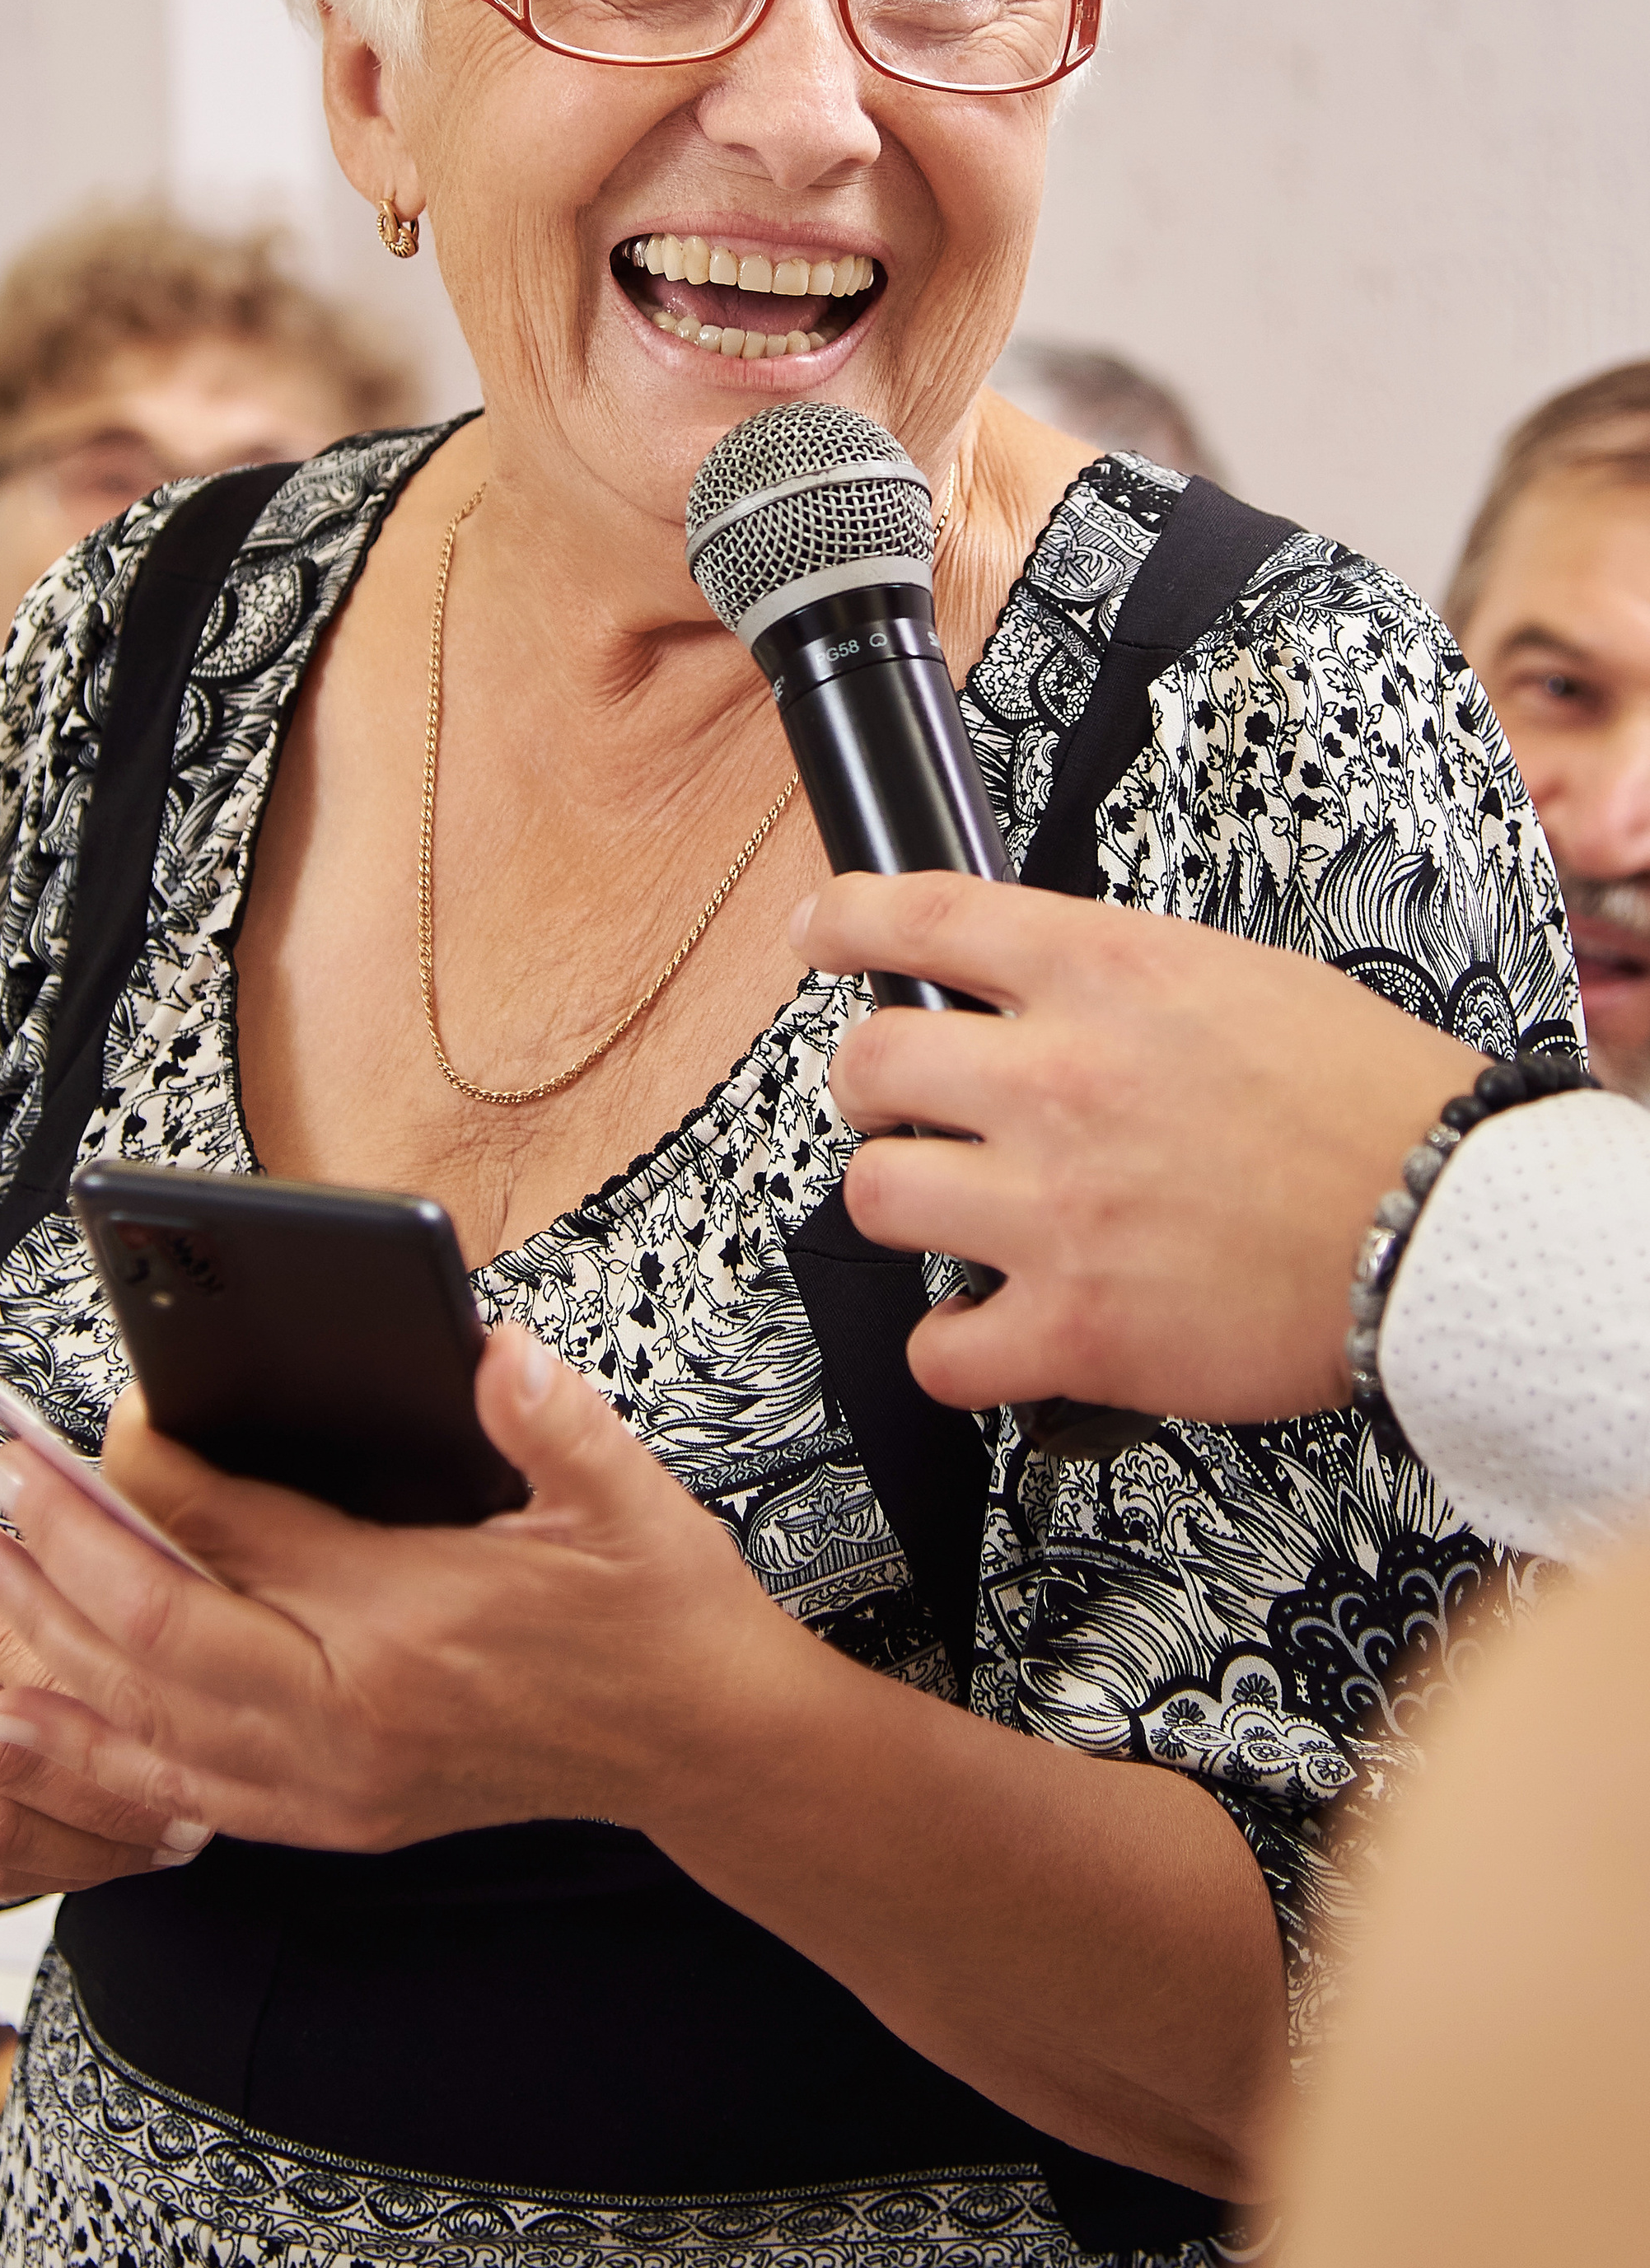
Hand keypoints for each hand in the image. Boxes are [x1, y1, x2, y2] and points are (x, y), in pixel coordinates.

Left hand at [0, 1326, 781, 1855]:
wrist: (704, 1750)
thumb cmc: (660, 1613)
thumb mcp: (630, 1502)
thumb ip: (559, 1426)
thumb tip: (496, 1352)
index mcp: (413, 1626)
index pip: (243, 1540)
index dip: (159, 1478)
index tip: (105, 1422)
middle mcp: (355, 1719)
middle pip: (164, 1636)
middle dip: (66, 1555)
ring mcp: (336, 1784)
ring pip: (150, 1729)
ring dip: (47, 1659)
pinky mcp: (335, 1817)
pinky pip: (181, 1797)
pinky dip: (93, 1760)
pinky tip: (26, 1725)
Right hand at [0, 1513, 215, 1902]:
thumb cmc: (15, 1592)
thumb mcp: (51, 1560)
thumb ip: (99, 1588)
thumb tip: (193, 1627)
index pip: (10, 1639)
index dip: (103, 1697)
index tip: (190, 1728)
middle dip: (108, 1793)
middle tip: (192, 1812)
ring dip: (87, 1848)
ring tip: (165, 1845)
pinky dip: (47, 1873)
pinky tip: (108, 1859)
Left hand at [796, 871, 1486, 1423]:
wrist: (1449, 1224)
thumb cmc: (1372, 1106)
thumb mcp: (1239, 980)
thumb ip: (1120, 984)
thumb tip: (1042, 993)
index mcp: (1106, 976)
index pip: (921, 917)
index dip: (843, 921)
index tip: (818, 932)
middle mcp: (1061, 1081)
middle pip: (869, 1064)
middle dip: (870, 1087)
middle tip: (900, 1107)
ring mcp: (1055, 1209)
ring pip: (876, 1197)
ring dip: (906, 1207)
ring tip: (957, 1218)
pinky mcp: (1074, 1327)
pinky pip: (937, 1349)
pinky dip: (951, 1349)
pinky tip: (986, 1330)